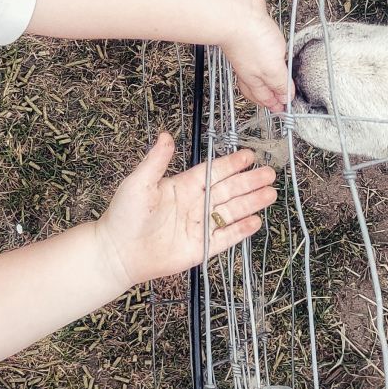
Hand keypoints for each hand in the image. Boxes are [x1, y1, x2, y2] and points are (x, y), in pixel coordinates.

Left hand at [94, 132, 277, 289]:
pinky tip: (255, 221)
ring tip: (270, 194)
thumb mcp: (139, 183)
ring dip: (251, 203)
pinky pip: (224, 237)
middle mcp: (194, 204)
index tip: (249, 155)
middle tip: (270, 173)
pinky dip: (240, 230)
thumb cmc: (123, 216)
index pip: (213, 172)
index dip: (231, 164)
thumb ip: (156, 161)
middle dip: (249, 182)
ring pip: (231, 212)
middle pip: (228, 190)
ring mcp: (198, 226)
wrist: (117, 252)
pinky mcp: (200, 247)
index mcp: (182, 186)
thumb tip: (166, 136)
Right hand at [222, 0, 294, 111]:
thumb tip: (286, 98)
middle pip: (257, 87)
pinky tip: (271, 52)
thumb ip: (280, 83)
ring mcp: (249, 51)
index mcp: (253, 79)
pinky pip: (260, 51)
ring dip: (266, 78)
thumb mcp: (273, 68)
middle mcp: (249, 67)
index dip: (275, 104)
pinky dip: (266, 57)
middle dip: (267, 95)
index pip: (265, 97)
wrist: (236, 11)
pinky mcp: (252, 34)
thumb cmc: (250, 39)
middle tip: (277, 100)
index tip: (283, 110)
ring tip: (275, 81)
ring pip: (257, 70)